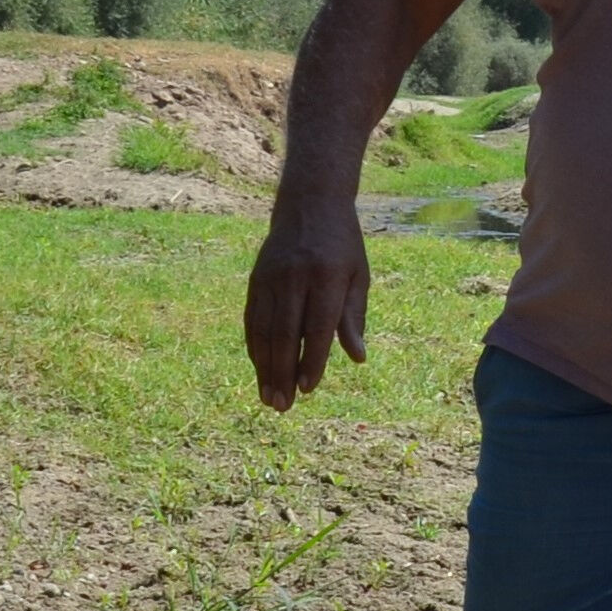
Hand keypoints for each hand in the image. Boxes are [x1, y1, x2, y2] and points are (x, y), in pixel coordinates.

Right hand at [247, 203, 373, 408]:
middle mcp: (295, 277)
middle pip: (285, 333)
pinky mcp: (256, 279)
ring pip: (263, 330)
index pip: (317, 326)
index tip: (308, 389)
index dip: (311, 360)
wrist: (310, 204)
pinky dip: (255, 348)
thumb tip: (358, 359)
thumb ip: (354, 318)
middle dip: (282, 373)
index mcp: (328, 276)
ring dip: (264, 368)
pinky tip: (259, 370)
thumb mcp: (358, 277)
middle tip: (283, 406)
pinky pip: (252, 320)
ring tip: (269, 398)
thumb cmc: (342, 247)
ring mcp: (271, 277)